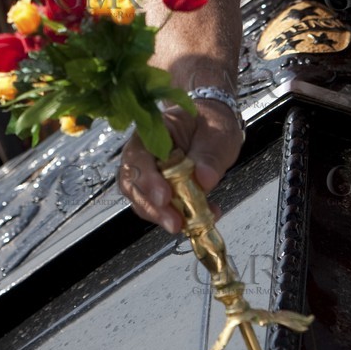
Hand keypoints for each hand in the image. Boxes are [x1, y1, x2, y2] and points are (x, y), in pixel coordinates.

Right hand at [118, 98, 243, 233]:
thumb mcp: (217, 135)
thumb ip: (210, 156)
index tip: (165, 197)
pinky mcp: (160, 191)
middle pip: (133, 182)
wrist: (217, 129)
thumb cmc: (212, 125)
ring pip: (142, 200)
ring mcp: (150, 174)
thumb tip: (205, 179)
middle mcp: (144, 153)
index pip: (138, 155)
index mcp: (154, 131)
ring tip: (186, 224)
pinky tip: (199, 219)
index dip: (147, 179)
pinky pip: (160, 208)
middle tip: (174, 222)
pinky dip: (178, 217)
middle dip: (152, 206)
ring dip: (162, 216)